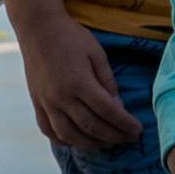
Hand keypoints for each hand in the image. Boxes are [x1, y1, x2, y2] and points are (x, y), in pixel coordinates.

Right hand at [19, 17, 142, 149]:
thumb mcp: (97, 54)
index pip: (107, 111)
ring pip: (68, 135)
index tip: (138, 131)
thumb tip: (118, 108)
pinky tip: (78, 141)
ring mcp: (46, 103)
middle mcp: (60, 97)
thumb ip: (108, 82)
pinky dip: (64, 140)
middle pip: (90, 126)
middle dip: (113, 136)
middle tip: (129, 139)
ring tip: (108, 144)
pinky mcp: (37, 104)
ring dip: (90, 144)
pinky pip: (49, 130)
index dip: (124, 124)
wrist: (38, 30)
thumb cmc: (72, 38)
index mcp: (79, 83)